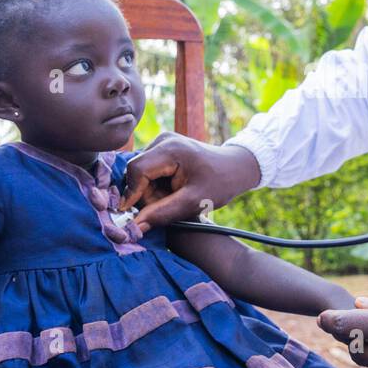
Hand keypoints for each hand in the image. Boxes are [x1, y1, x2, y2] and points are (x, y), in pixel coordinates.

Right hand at [120, 132, 261, 227]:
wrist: (235, 168)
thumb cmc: (220, 183)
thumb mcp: (193, 202)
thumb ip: (163, 214)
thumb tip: (134, 226)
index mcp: (170, 148)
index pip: (136, 170)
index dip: (132, 194)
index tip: (134, 216)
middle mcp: (162, 140)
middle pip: (136, 173)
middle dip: (146, 195)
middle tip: (168, 206)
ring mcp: (161, 142)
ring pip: (140, 174)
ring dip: (151, 192)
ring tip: (174, 198)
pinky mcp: (162, 149)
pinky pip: (147, 172)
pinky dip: (155, 186)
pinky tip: (172, 191)